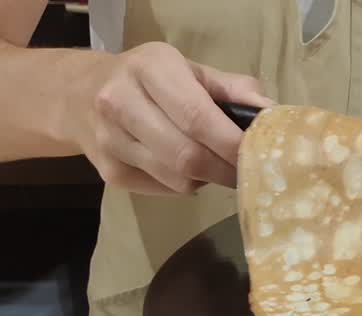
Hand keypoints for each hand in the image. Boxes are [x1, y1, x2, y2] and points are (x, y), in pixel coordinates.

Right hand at [69, 42, 272, 193]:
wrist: (79, 95)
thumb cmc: (151, 81)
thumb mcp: (191, 71)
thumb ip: (233, 89)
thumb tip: (272, 114)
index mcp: (149, 69)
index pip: (196, 117)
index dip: (231, 144)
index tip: (259, 155)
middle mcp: (120, 102)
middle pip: (186, 156)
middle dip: (225, 170)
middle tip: (248, 172)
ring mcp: (110, 141)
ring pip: (177, 179)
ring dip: (207, 179)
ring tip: (215, 164)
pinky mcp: (109, 173)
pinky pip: (164, 190)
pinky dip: (185, 185)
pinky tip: (185, 168)